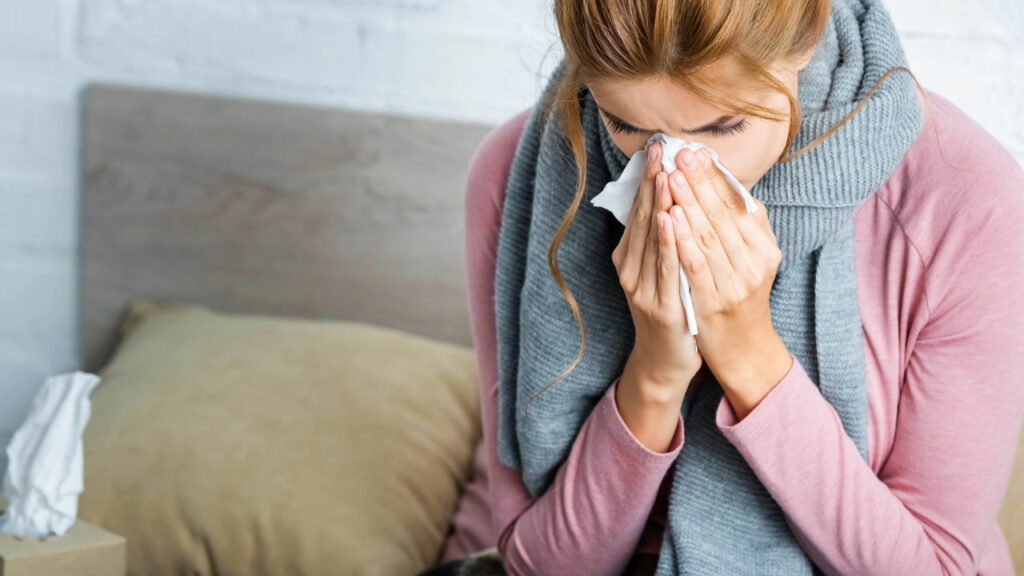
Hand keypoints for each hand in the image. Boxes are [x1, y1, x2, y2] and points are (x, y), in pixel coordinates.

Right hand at [611, 140, 703, 400]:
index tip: (658, 147)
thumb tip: (670, 197)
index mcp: (629, 258)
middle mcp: (629, 269)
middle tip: (661, 149)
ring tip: (665, 173)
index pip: (639, 210)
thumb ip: (659, 240)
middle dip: (652, 182)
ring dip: (659, 204)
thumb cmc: (670, 311)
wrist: (664, 361)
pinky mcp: (658, 306)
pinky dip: (666, 242)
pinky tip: (670, 218)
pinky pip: (664, 268)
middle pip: (642, 218)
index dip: (648, 178)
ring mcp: (641, 288)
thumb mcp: (659, 272)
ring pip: (651, 239)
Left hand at [665, 146, 787, 388]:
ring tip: (672, 176)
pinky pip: (696, 265)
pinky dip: (682, 240)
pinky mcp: (713, 302)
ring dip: (688, 203)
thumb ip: (745, 226)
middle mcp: (755, 263)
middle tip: (679, 153)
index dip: (715, 176)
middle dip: (699, 181)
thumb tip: (728, 183)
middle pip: (722, 215)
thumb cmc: (740, 297)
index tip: (695, 151)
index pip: (737, 204)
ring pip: (709, 236)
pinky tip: (669, 217)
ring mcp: (735, 284)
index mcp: (764, 248)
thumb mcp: (752, 260)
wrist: (743, 350)